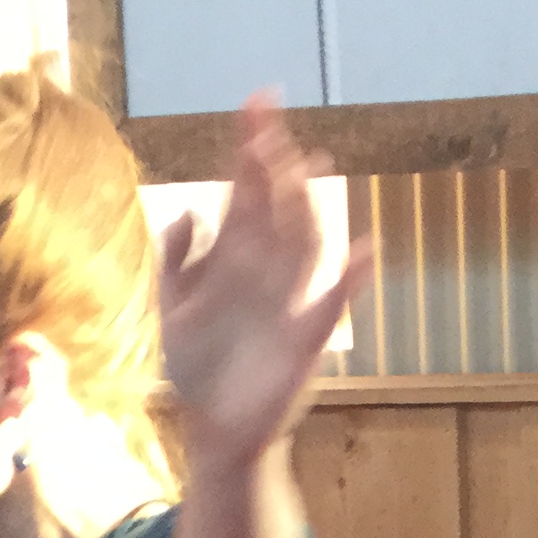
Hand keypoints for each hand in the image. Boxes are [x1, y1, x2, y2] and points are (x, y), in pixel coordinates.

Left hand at [158, 96, 372, 471]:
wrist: (215, 433)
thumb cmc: (198, 371)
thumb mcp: (172, 311)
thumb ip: (174, 262)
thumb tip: (188, 211)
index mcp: (233, 263)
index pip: (245, 194)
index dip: (250, 150)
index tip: (255, 104)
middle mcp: (265, 275)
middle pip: (275, 209)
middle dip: (275, 165)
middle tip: (272, 121)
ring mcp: (287, 305)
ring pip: (303, 246)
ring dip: (307, 207)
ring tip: (311, 164)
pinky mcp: (303, 344)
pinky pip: (330, 308)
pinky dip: (349, 282)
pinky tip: (364, 251)